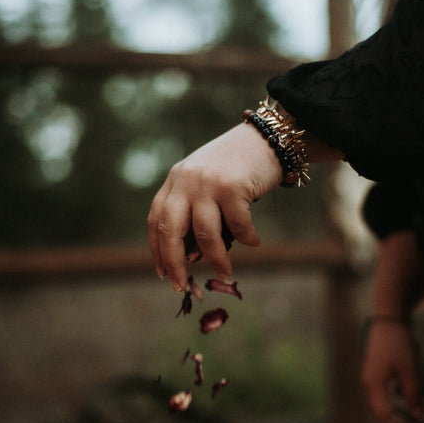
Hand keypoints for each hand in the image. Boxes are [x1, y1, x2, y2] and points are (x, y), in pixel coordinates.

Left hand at [148, 123, 282, 290]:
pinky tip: (255, 242)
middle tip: (181, 285)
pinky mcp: (233, 186)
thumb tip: (191, 257)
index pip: (156, 219)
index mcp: (176, 180)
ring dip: (217, 259)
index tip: (163, 273)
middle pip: (170, 230)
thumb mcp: (207, 182)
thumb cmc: (238, 166)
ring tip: (227, 271)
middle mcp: (186, 180)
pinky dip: (247, 239)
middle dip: (174, 262)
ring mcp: (208, 182)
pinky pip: (237, 226)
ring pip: (205, 234)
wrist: (268, 137)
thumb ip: (196, 209)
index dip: (158, 249)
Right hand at [361, 320, 423, 422]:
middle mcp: (371, 384)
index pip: (384, 415)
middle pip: (385, 413)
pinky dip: (404, 403)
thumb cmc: (396, 343)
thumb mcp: (408, 369)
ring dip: (405, 416)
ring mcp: (375, 378)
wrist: (388, 319)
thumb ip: (412, 392)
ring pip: (390, 404)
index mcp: (373, 385)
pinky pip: (392, 394)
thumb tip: (416, 414)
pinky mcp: (381, 373)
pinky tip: (418, 408)